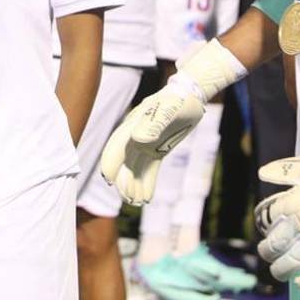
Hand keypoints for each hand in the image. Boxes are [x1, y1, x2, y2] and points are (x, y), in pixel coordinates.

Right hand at [99, 73, 206, 204]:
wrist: (190, 96)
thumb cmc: (177, 100)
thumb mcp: (168, 110)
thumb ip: (154, 124)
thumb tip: (138, 140)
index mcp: (132, 126)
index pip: (116, 147)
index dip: (110, 163)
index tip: (109, 179)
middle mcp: (134, 136)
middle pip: (123, 162)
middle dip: (123, 181)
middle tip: (130, 199)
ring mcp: (145, 144)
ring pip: (134, 168)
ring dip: (133, 185)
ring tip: (137, 202)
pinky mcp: (157, 150)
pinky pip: (149, 169)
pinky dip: (146, 182)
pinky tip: (147, 198)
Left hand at [255, 153, 299, 292]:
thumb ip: (282, 172)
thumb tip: (262, 173)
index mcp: (291, 202)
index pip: (265, 218)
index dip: (263, 225)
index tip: (266, 228)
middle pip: (275, 243)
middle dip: (267, 251)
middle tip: (267, 253)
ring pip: (293, 260)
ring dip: (282, 269)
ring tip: (279, 271)